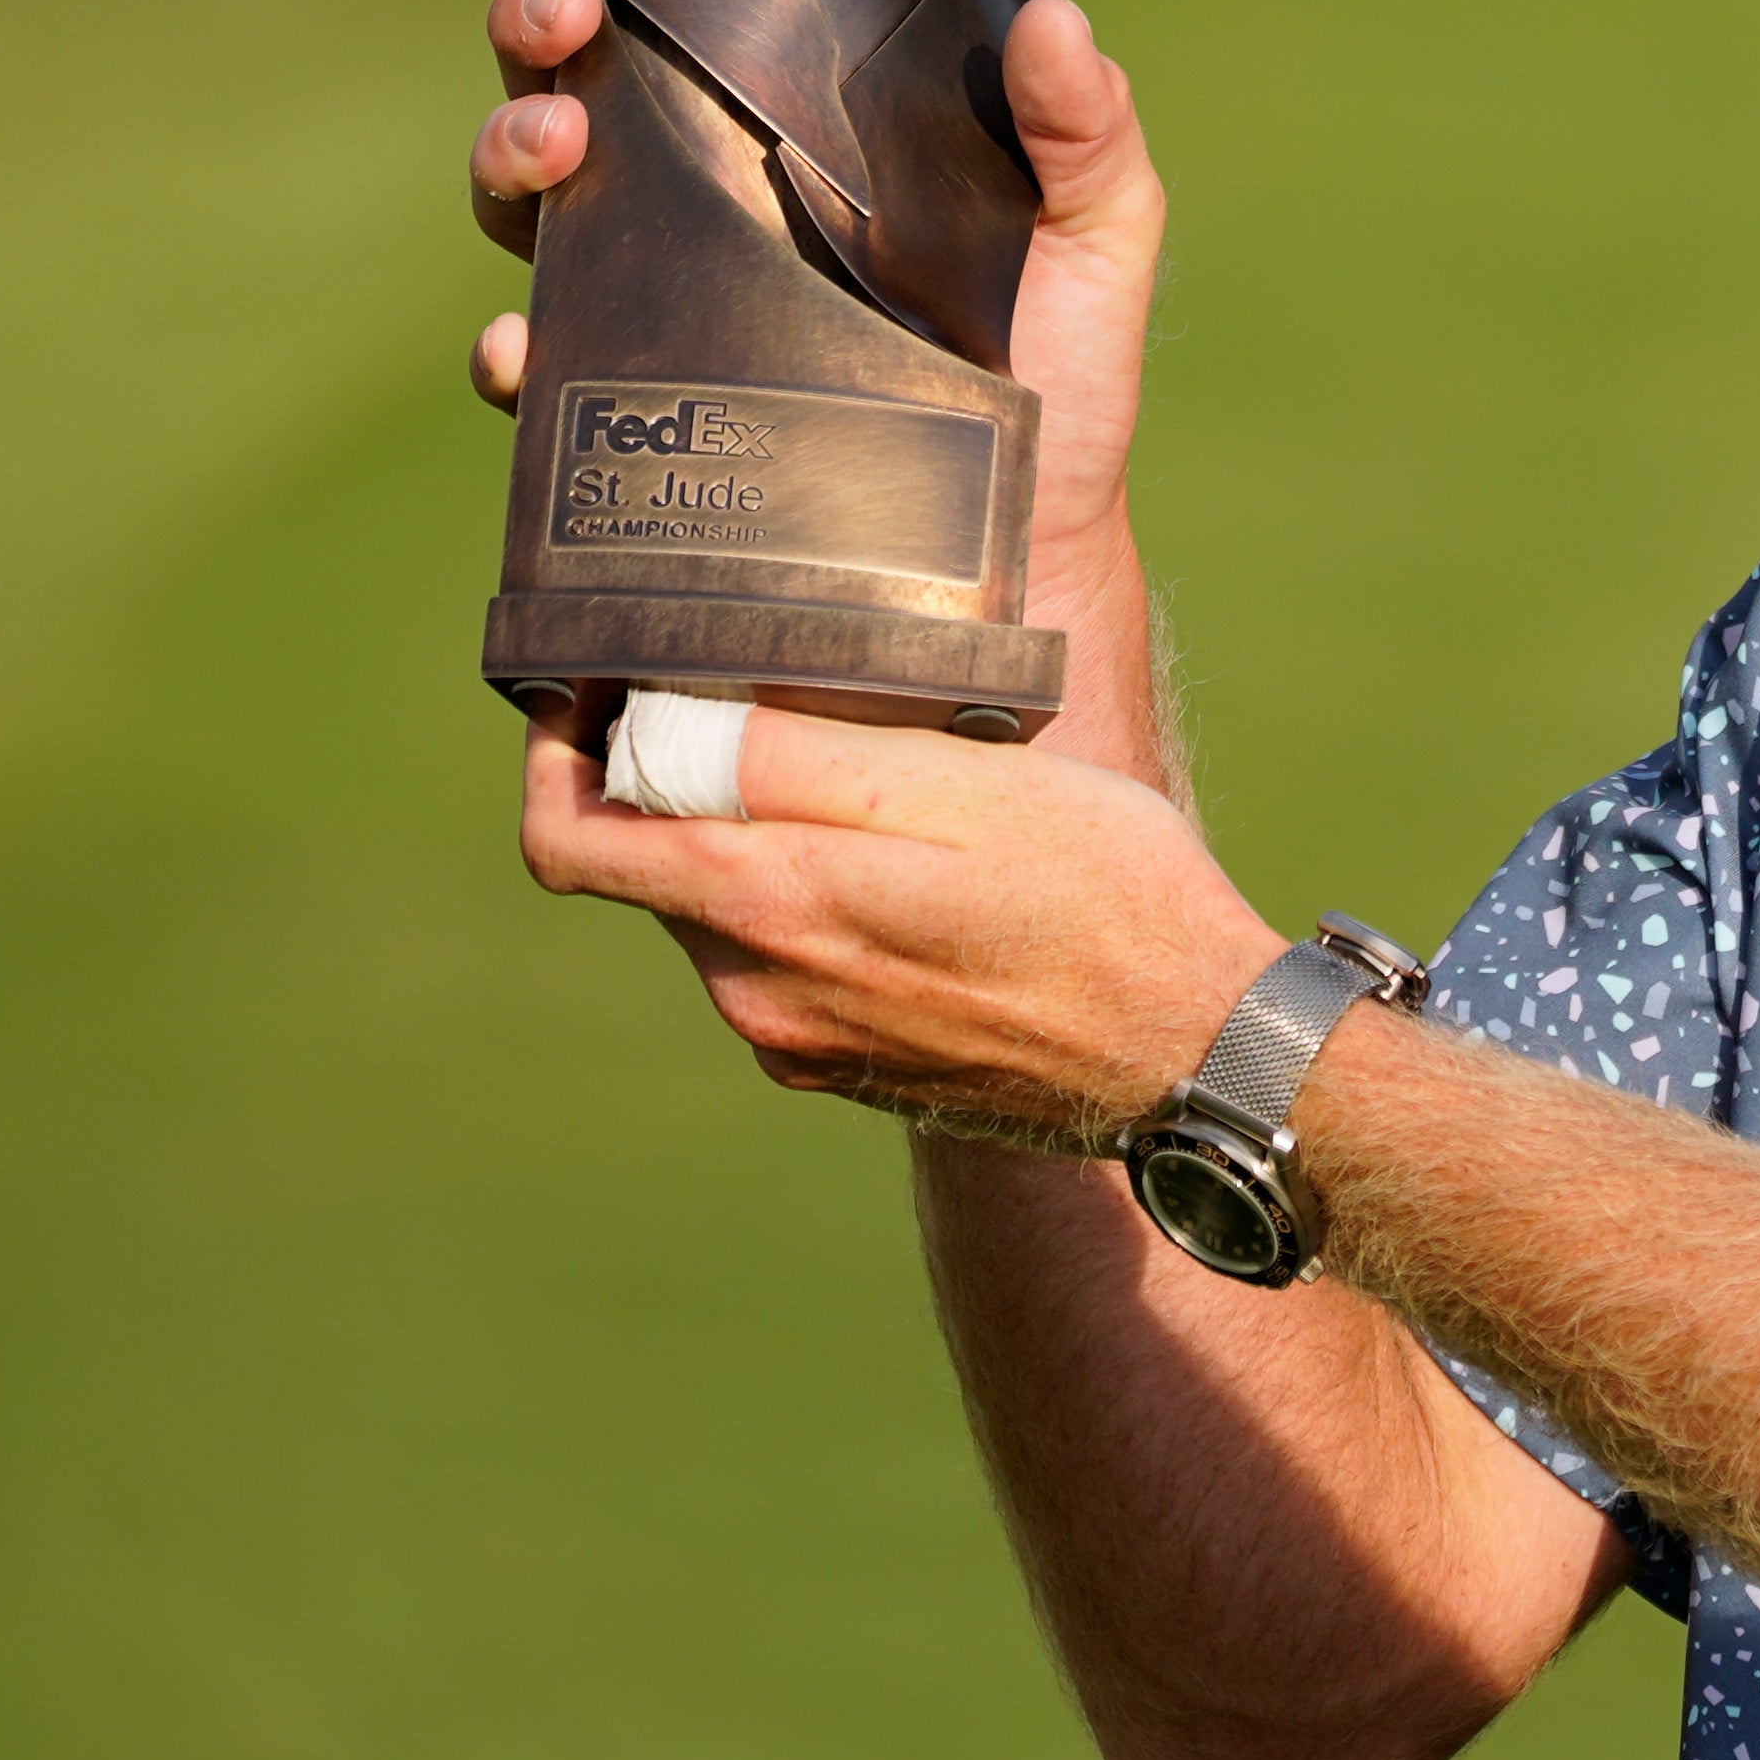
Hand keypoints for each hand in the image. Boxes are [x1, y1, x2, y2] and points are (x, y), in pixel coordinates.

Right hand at [444, 0, 1166, 580]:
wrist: (1035, 545)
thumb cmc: (1063, 374)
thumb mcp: (1094, 238)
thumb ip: (1085, 130)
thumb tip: (1060, 18)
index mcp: (788, 132)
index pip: (662, 23)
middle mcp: (704, 209)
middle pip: (567, 92)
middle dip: (533, 35)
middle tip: (563, 18)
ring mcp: (663, 312)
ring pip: (530, 212)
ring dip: (510, 158)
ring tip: (558, 147)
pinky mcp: (647, 424)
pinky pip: (544, 381)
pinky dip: (514, 350)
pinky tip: (528, 334)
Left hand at [519, 705, 1283, 1139]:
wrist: (1202, 1053)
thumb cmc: (1105, 895)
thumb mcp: (964, 784)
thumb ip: (798, 760)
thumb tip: (661, 727)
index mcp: (768, 909)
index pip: (572, 844)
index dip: (556, 756)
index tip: (590, 688)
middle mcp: (759, 995)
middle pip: (652, 867)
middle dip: (680, 782)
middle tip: (767, 696)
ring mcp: (803, 1044)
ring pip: (725, 913)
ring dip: (762, 842)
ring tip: (873, 782)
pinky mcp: (852, 1071)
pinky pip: (787, 967)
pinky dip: (813, 904)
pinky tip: (916, 873)